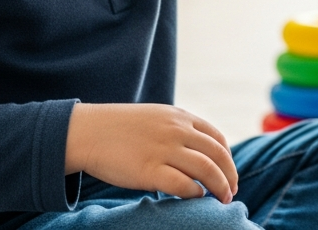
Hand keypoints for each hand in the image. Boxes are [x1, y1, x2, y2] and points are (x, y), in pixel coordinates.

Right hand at [64, 103, 238, 202]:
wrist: (86, 132)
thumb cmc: (119, 129)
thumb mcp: (156, 118)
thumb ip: (177, 130)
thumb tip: (197, 153)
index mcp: (181, 117)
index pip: (217, 139)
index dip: (228, 160)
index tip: (228, 174)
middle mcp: (177, 131)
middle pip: (218, 155)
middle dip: (229, 176)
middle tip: (231, 192)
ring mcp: (164, 150)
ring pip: (207, 170)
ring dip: (219, 187)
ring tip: (221, 199)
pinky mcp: (149, 170)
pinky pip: (184, 185)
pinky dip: (196, 193)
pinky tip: (196, 198)